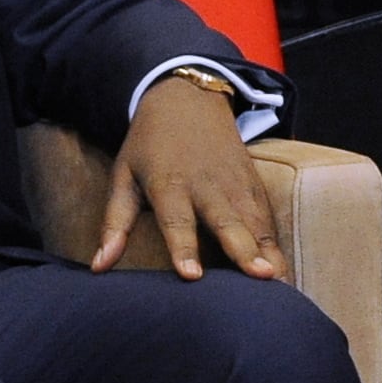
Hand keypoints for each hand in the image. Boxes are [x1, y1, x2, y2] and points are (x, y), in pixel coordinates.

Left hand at [95, 76, 282, 281]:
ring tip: (279, 283)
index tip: (192, 276)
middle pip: (227, 221)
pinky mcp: (253, 185)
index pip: (176, 220)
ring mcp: (235, 184)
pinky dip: (275, 244)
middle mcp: (207, 185)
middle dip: (244, 250)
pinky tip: (283, 271)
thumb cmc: (149, 145)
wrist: (187, 99)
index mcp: (169, 183)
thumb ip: (114, 224)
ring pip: (255, 221)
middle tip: (261, 277)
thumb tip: (98, 268)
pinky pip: (266, 219)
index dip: (183, 247)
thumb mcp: (123, 177)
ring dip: (269, 252)